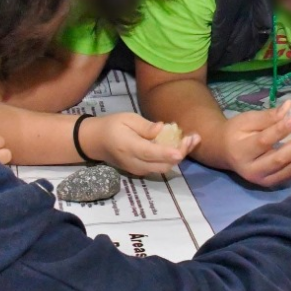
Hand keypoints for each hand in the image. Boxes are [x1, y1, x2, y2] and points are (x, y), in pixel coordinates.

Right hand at [79, 113, 200, 176]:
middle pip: (161, 165)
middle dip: (180, 154)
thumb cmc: (112, 125)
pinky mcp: (141, 171)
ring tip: (191, 140)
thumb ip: (145, 126)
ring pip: (163, 168)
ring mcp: (137, 170)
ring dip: (178, 157)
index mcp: (128, 147)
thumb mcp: (127, 118)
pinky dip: (171, 159)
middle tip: (193, 138)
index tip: (181, 150)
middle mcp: (134, 162)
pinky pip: (159, 168)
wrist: (96, 142)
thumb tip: (162, 129)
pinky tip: (180, 145)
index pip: (149, 153)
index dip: (166, 153)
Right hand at [219, 103, 290, 186]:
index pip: (264, 141)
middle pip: (279, 159)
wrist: (226, 152)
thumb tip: (290, 106)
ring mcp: (263, 180)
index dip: (281, 130)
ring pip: (289, 169)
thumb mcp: (247, 120)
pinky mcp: (273, 184)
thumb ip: (268, 116)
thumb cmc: (236, 132)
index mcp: (241, 152)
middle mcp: (251, 170)